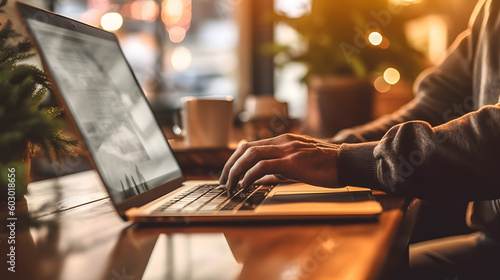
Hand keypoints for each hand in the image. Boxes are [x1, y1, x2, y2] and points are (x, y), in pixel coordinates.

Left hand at [219, 133, 340, 192]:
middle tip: (223, 182)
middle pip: (245, 149)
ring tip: (231, 186)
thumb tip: (257, 181)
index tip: (227, 174)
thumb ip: (276, 171)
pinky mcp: (292, 161)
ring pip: (251, 155)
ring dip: (236, 171)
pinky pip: (263, 166)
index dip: (234, 160)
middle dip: (229, 166)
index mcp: (282, 141)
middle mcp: (282, 141)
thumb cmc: (325, 166)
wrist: (347, 162)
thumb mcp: (297, 166)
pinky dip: (250, 176)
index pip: (249, 146)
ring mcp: (287, 149)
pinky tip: (245, 186)